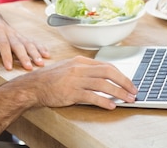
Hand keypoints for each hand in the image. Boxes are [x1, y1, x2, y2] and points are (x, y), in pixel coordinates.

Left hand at [0, 8, 49, 72]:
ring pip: (27, 42)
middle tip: (29, 68)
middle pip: (18, 43)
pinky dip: (39, 47)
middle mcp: (8, 31)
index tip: (9, 67)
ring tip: (41, 63)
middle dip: (24, 56)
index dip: (6, 55)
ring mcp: (15, 33)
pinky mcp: (19, 36)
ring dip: (35, 52)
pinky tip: (47, 54)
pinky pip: (31, 41)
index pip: (2, 43)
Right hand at [17, 56, 136, 109]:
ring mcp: (76, 80)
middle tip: (133, 91)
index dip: (120, 74)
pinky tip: (111, 106)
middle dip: (124, 82)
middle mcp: (79, 68)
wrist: (33, 86)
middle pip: (109, 72)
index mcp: (80, 61)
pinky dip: (104, 101)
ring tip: (127, 99)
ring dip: (119, 92)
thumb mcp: (68, 68)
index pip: (106, 65)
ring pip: (104, 84)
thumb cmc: (50, 79)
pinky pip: (92, 96)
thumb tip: (102, 77)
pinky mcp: (72, 92)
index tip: (128, 82)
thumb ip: (84, 71)